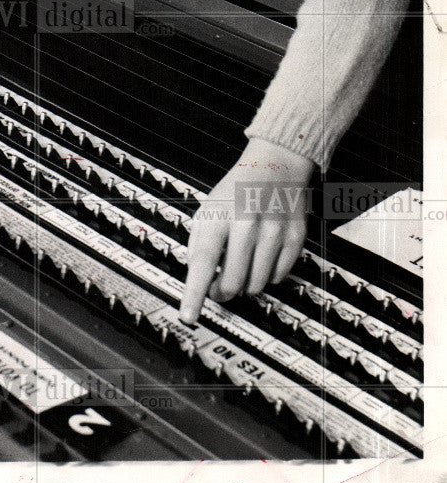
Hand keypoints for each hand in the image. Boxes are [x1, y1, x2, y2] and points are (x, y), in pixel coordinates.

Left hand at [179, 138, 313, 323]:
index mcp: (218, 216)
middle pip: (233, 282)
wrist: (275, 166)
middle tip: (218, 287)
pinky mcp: (294, 238)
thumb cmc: (236, 190)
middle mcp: (246, 224)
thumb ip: (197, 243)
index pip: (203, 261)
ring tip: (242, 264)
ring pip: (257, 284)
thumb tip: (197, 278)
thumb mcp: (206, 210)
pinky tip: (262, 255)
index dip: (195, 293)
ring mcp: (273, 232)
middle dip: (222, 292)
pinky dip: (268, 273)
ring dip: (246, 283)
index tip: (188, 316)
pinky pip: (279, 277)